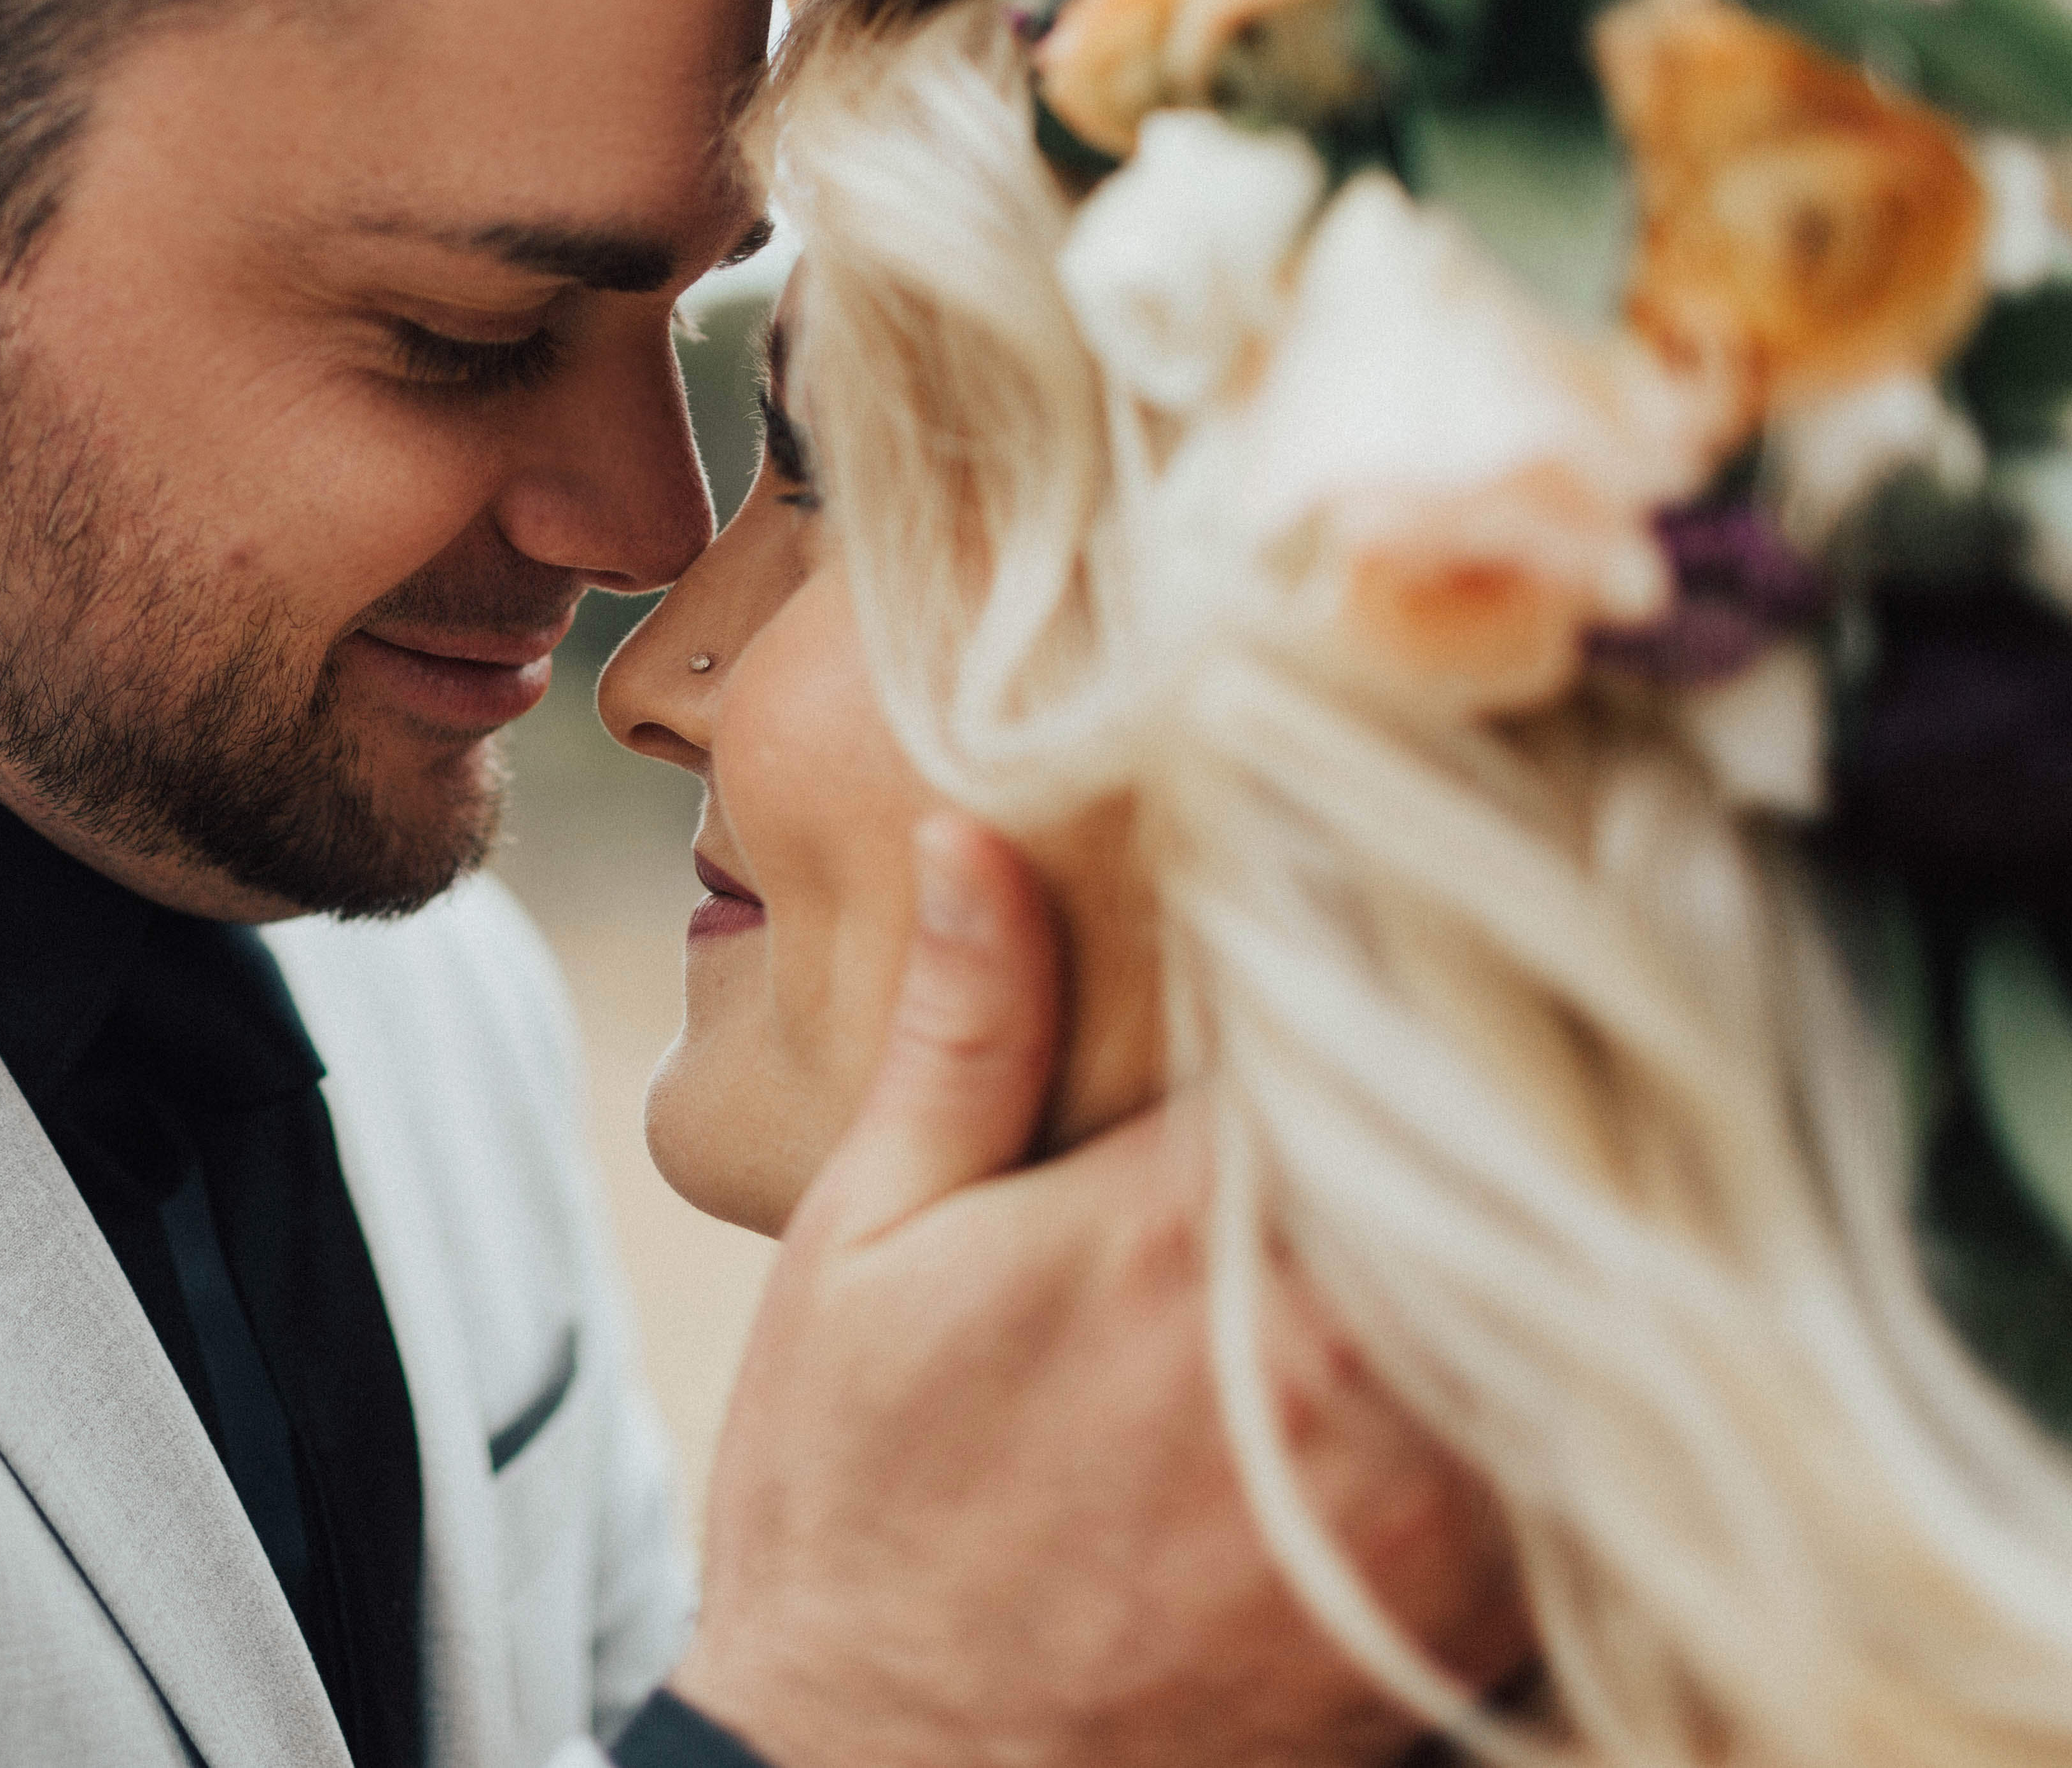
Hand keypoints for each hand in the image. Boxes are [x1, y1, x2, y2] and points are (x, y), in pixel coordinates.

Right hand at [672, 814, 1527, 1767]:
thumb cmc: (855, 1511)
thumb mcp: (861, 1244)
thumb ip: (960, 1035)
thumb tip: (978, 826)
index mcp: (1184, 1239)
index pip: (1373, 1018)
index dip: (1398, 925)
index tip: (1397, 848)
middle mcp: (1345, 1368)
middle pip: (1507, 1144)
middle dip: (1485, 1051)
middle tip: (1468, 963)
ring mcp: (1429, 1503)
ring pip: (1568, 1282)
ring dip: (1541, 1198)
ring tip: (1496, 1122)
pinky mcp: (1467, 1609)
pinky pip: (1579, 1440)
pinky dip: (1556, 1352)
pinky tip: (1497, 1301)